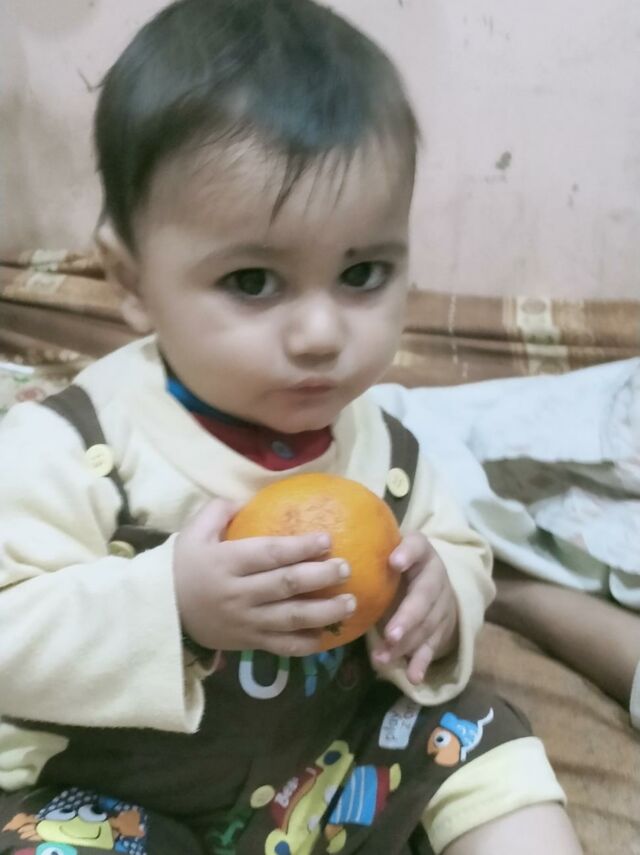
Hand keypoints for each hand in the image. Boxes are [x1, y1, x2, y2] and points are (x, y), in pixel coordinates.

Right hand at [174, 499, 355, 656]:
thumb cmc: (182, 568)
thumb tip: (248, 499)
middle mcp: (238, 593)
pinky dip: (305, 644)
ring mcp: (245, 622)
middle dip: (320, 577)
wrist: (160, 613)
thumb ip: (219, 511)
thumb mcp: (193, 533)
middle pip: (286, 585)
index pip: (269, 553)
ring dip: (324, 612)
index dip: (300, 547)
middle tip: (346, 568)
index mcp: (226, 562)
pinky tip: (327, 637)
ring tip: (350, 603)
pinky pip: (281, 646)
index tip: (327, 540)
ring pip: (290, 619)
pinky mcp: (247, 643)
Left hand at [372, 532, 457, 684]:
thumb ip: (369, 554)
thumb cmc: (399, 565)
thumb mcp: (390, 553)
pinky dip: (421, 662)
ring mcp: (442, 604)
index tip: (394, 562)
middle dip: (408, 617)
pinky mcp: (442, 628)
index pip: (417, 546)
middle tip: (390, 634)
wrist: (434, 581)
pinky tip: (413, 677)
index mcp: (421, 552)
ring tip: (383, 658)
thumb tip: (329, 560)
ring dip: (406, 644)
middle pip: (425, 596)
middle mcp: (435, 576)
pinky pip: (433, 646)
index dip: (408, 554)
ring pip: (427, 625)